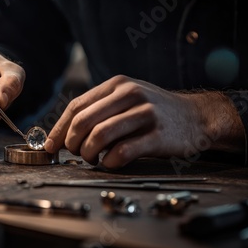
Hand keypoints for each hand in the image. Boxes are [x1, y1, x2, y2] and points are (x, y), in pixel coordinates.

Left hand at [44, 75, 244, 168]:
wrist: (197, 117)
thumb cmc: (154, 111)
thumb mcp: (127, 99)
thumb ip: (99, 110)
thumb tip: (65, 134)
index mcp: (117, 85)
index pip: (76, 106)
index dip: (59, 128)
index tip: (51, 145)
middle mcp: (129, 95)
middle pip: (84, 121)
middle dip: (72, 142)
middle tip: (74, 153)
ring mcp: (145, 114)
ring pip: (100, 136)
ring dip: (88, 153)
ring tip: (91, 159)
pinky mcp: (157, 135)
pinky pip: (123, 151)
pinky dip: (110, 162)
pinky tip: (111, 163)